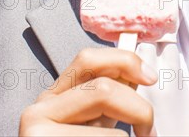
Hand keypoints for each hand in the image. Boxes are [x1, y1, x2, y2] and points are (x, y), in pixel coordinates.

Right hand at [19, 47, 157, 136]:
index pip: (88, 59)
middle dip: (138, 109)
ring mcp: (37, 130)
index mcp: (56, 94)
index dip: (124, 61)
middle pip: (104, 89)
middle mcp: (41, 107)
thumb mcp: (94, 123)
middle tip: (149, 130)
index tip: (150, 77)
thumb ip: (109, 97)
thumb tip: (139, 73)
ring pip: (111, 131)